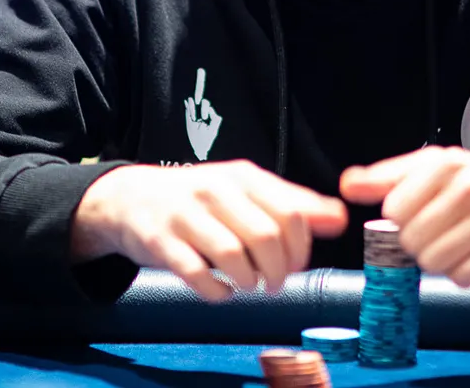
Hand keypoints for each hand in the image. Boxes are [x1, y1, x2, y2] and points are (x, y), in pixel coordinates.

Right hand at [72, 160, 348, 301]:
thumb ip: (292, 204)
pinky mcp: (159, 241)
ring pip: (232, 254)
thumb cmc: (199, 199)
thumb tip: (339, 219)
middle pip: (265, 236)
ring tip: (249, 285)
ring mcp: (185, 215)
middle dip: (278, 270)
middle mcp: (215, 191)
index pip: (290, 213)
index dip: (301, 248)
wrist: (130, 198)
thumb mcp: (245, 191)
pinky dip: (216, 291)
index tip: (297, 265)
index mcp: (243, 177)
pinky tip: (221, 290)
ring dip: (248, 281)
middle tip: (274, 283)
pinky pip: (195, 273)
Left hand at [338, 147, 469, 286]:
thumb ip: (389, 177)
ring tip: (461, 244)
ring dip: (442, 261)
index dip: (400, 221)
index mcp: (446, 163)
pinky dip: (465, 273)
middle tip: (442, 233)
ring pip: (434, 262)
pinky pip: (463, 277)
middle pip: (411, 240)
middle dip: (420, 245)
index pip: (393, 210)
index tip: (418, 216)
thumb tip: (347, 185)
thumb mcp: (437, 169)